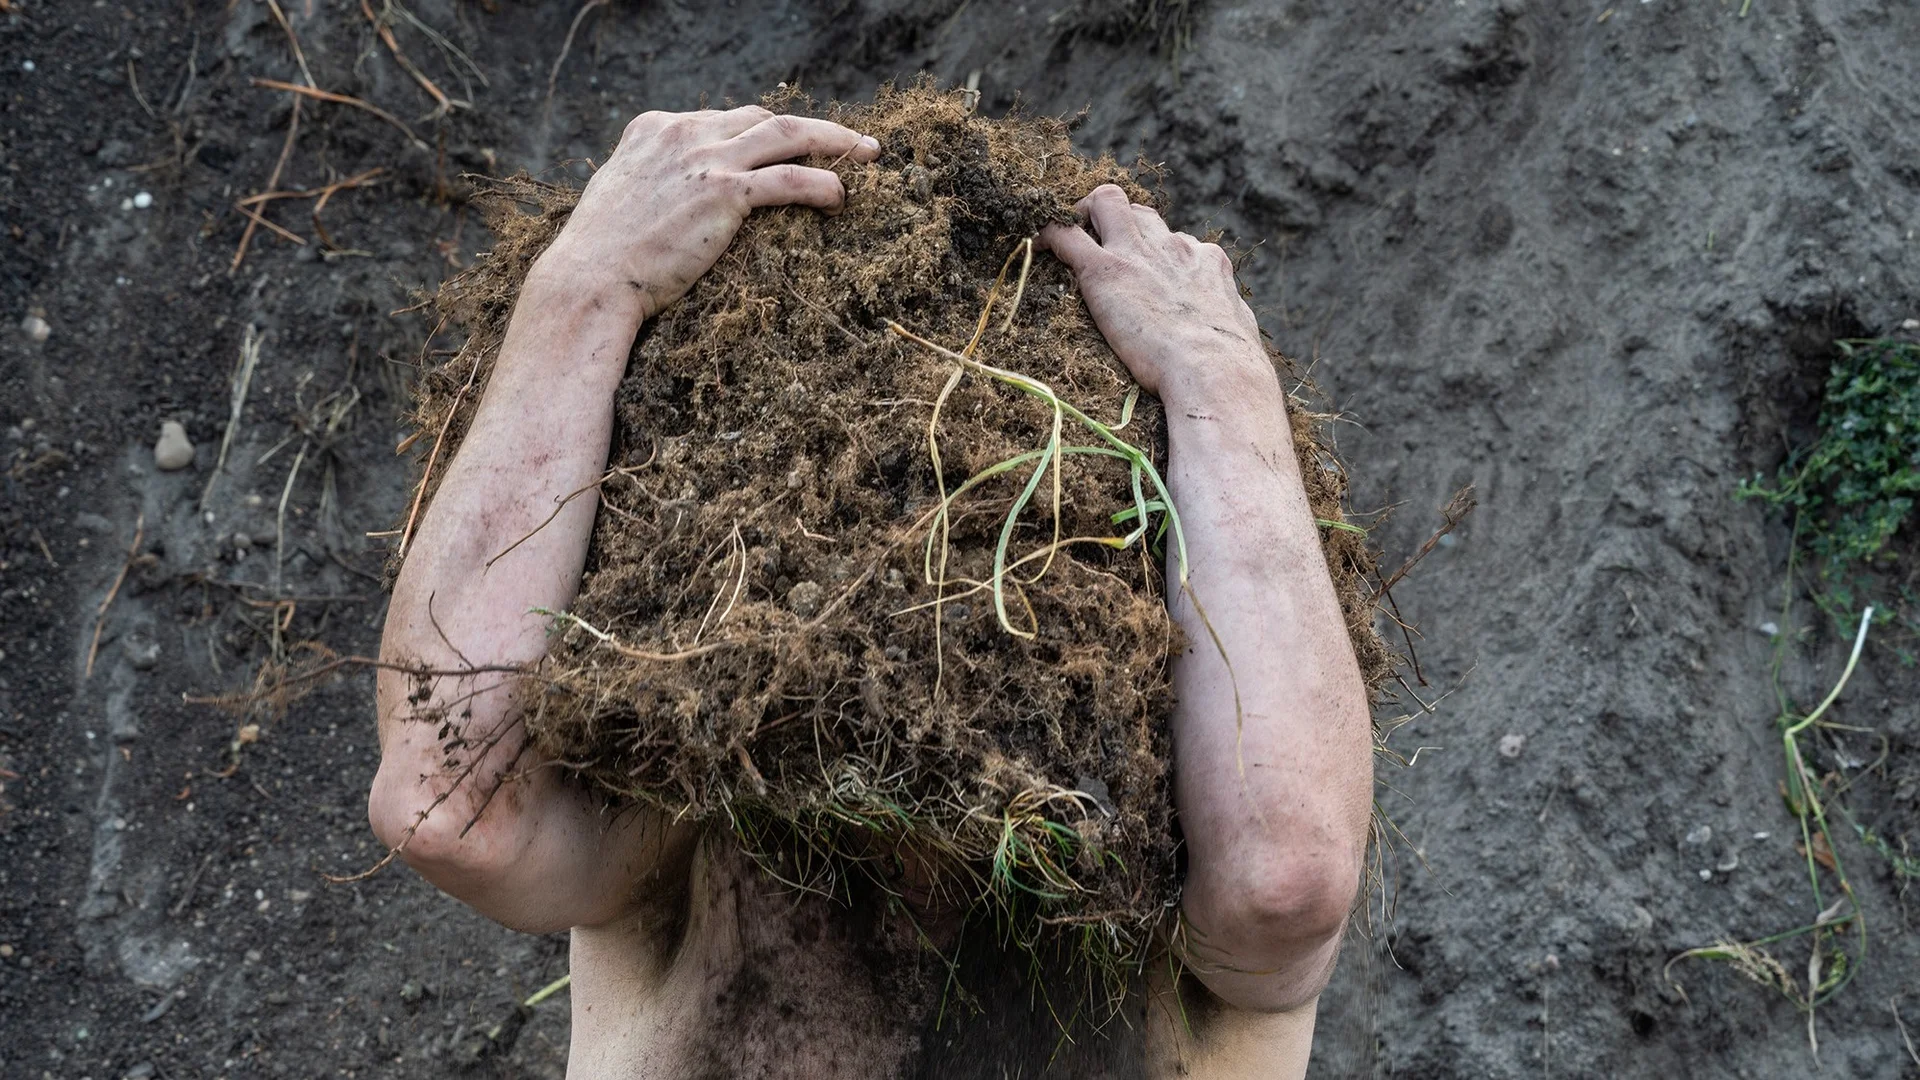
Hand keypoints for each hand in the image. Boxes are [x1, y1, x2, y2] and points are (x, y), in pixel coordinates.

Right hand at [534, 105, 881, 321]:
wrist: (589, 280)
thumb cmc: (600, 255)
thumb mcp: (619, 198)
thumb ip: (650, 183)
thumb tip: (667, 198)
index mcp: (655, 129)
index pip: (725, 118)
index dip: (763, 133)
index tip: (791, 148)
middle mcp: (683, 133)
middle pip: (764, 118)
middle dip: (811, 129)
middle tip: (849, 143)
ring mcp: (706, 159)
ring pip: (789, 134)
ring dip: (836, 141)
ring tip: (868, 154)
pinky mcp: (725, 193)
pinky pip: (791, 179)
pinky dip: (823, 184)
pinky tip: (841, 196)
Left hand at [1040, 185, 1272, 403]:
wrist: (1215, 370)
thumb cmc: (1231, 366)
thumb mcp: (1239, 328)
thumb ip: (1229, 313)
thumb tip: (1234, 324)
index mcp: (1206, 261)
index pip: (1175, 240)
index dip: (1155, 253)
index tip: (1143, 275)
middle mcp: (1173, 246)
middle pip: (1140, 210)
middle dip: (1118, 220)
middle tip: (1098, 246)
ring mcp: (1137, 253)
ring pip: (1106, 202)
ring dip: (1085, 216)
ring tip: (1067, 241)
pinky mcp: (1104, 270)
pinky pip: (1066, 234)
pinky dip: (1048, 233)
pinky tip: (1038, 245)